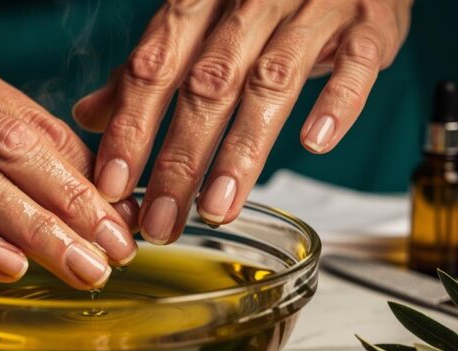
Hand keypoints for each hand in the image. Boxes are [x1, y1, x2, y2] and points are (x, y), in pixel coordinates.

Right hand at [0, 37, 138, 288]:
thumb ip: (13, 133)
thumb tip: (88, 182)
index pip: (36, 125)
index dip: (86, 175)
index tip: (122, 218)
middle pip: (12, 149)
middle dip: (72, 204)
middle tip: (115, 250)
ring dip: (34, 229)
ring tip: (79, 266)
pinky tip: (8, 266)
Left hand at [73, 0, 411, 242]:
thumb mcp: (200, 19)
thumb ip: (150, 66)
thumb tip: (90, 114)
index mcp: (200, 0)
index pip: (155, 66)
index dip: (132, 126)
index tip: (114, 184)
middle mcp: (249, 1)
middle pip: (208, 84)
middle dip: (181, 158)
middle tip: (163, 220)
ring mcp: (311, 7)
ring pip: (272, 81)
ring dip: (243, 149)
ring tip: (218, 206)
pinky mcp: (367, 20)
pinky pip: (354, 61)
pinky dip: (336, 102)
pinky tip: (315, 144)